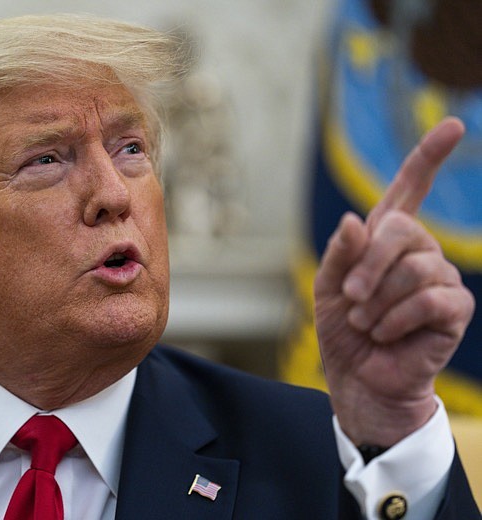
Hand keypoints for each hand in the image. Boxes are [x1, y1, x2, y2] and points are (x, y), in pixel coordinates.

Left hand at [314, 117, 475, 445]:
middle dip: (367, 267)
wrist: (358, 379)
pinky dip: (395, 318)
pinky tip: (386, 333)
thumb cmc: (343, 332)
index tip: (455, 125)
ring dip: (376, 301)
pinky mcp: (454, 308)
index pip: (410, 190)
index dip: (429, 158)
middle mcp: (419, 252)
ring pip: (413, 268)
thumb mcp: (328, 288)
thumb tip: (354, 220)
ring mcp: (441, 278)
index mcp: (386, 241)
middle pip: (402, 230)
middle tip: (350, 299)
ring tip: (366, 323)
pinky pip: (428, 298)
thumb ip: (340, 254)